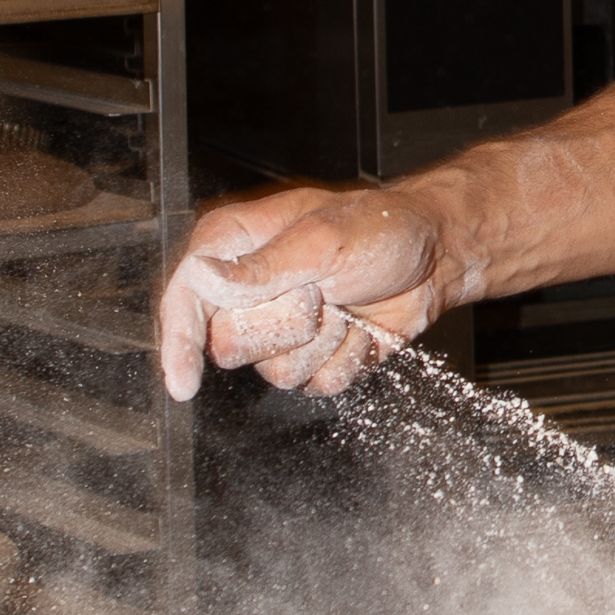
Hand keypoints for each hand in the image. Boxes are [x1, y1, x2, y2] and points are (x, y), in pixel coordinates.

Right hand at [157, 182, 452, 399]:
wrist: (434, 258)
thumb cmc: (381, 229)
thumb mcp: (322, 239)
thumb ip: (262, 267)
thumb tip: (202, 276)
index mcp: (235, 247)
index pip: (185, 300)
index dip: (179, 341)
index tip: (182, 382)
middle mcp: (250, 293)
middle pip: (231, 347)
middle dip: (284, 326)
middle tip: (319, 293)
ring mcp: (281, 331)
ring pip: (277, 373)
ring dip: (324, 342)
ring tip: (345, 304)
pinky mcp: (314, 359)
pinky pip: (317, 385)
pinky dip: (348, 359)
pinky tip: (361, 327)